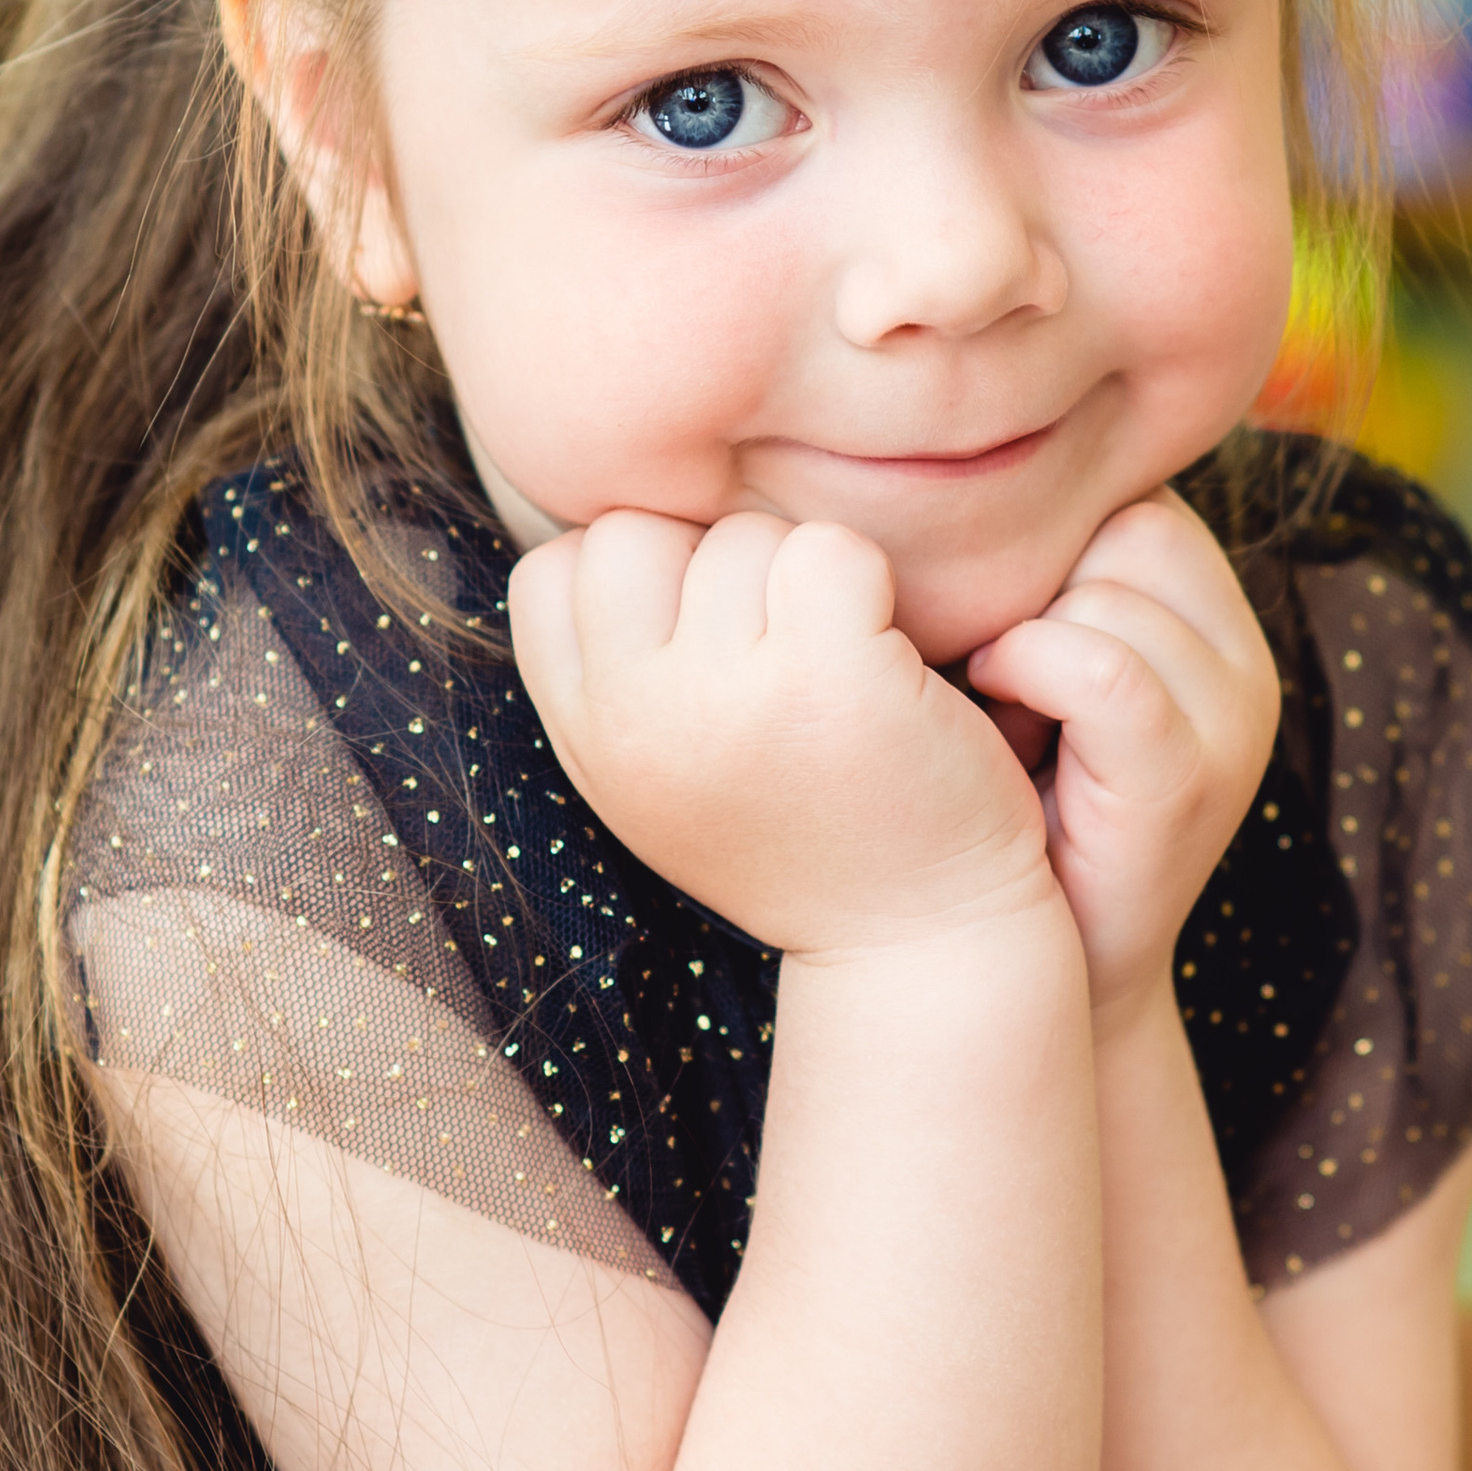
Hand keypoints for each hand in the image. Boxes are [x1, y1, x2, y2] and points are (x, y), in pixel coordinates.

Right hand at [509, 509, 1058, 960]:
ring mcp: (727, 698)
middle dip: (711, 565)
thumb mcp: (666, 770)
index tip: (704, 642)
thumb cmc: (804, 833)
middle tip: (779, 650)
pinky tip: (887, 659)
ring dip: (800, 578)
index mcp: (590, 739)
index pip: (550, 572)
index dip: (634, 579)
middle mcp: (636, 720)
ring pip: (742, 536)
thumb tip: (600, 530)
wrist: (922, 940)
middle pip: (636, 532)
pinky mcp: (828, 678)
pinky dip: (870, 582)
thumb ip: (615, 671)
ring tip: (835, 668)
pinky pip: (829, 550)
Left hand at [963, 495, 1279, 1024]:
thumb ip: (1037, 568)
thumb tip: (949, 451)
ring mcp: (1234, 718)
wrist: (1029, 963)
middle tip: (989, 670)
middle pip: (1134, 525)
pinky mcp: (1191, 775)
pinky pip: (1104, 665)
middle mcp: (1246, 658)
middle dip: (1042, 584)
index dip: (1047, 541)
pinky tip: (999, 714)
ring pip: (1115, 588)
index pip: (1136, 496)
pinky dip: (1033, 673)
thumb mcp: (1028, 660)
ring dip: (1024, 638)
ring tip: (996, 709)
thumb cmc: (997, 791)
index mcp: (1212, 617)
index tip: (992, 617)